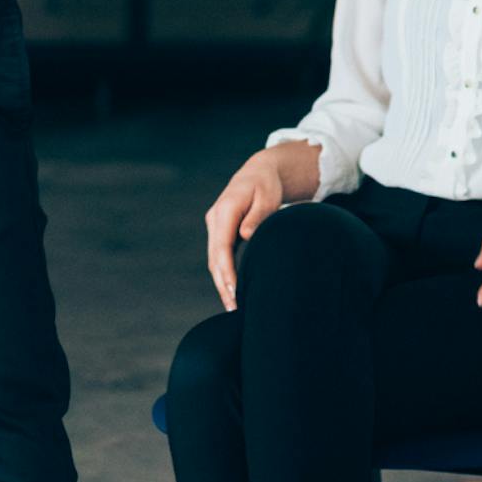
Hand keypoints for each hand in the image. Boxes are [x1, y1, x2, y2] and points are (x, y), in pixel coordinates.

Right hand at [204, 142, 322, 308]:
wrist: (257, 173)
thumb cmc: (266, 185)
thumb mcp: (266, 197)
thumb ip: (257, 217)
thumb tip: (246, 235)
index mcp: (225, 210)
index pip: (222, 247)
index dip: (227, 271)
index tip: (235, 291)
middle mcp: (215, 219)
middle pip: (215, 258)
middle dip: (223, 284)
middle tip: (234, 309)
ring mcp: (215, 225)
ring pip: (214, 260)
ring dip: (222, 283)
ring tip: (233, 307)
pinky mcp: (219, 231)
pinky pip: (219, 256)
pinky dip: (224, 273)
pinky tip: (232, 290)